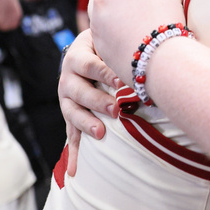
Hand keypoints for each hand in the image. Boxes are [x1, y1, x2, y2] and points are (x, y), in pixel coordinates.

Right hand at [57, 29, 120, 175]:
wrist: (84, 50)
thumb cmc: (103, 45)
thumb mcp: (105, 39)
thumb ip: (118, 43)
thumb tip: (143, 49)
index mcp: (76, 58)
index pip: (89, 65)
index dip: (103, 72)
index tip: (120, 81)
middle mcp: (67, 79)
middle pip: (78, 91)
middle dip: (97, 101)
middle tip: (115, 109)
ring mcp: (66, 99)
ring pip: (72, 113)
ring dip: (86, 124)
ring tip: (101, 133)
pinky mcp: (70, 115)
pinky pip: (70, 135)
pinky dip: (74, 153)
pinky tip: (75, 171)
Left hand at [89, 0, 192, 86]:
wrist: (161, 62)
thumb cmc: (162, 20)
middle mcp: (97, 14)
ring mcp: (98, 36)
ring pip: (102, 21)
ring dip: (112, 17)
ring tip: (131, 18)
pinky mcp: (104, 55)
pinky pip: (107, 41)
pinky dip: (116, 37)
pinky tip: (134, 38)